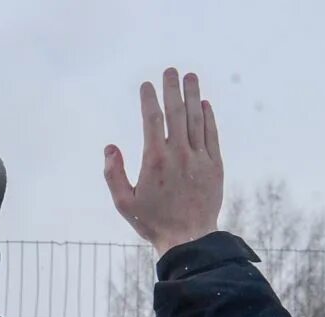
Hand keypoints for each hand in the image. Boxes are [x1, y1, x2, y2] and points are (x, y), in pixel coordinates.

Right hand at [104, 68, 222, 255]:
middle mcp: (179, 154)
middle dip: (172, 89)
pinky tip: (204, 104)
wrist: (189, 238)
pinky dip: (208, 117)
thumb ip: (113, 174)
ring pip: (196, 119)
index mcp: (155, 160)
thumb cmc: (152, 221)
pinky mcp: (214, 165)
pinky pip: (212, 134)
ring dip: (193, 95)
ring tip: (190, 77)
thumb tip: (110, 148)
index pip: (152, 120)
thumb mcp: (124, 202)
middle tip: (170, 71)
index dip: (148, 99)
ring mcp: (199, 158)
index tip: (146, 85)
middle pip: (176, 112)